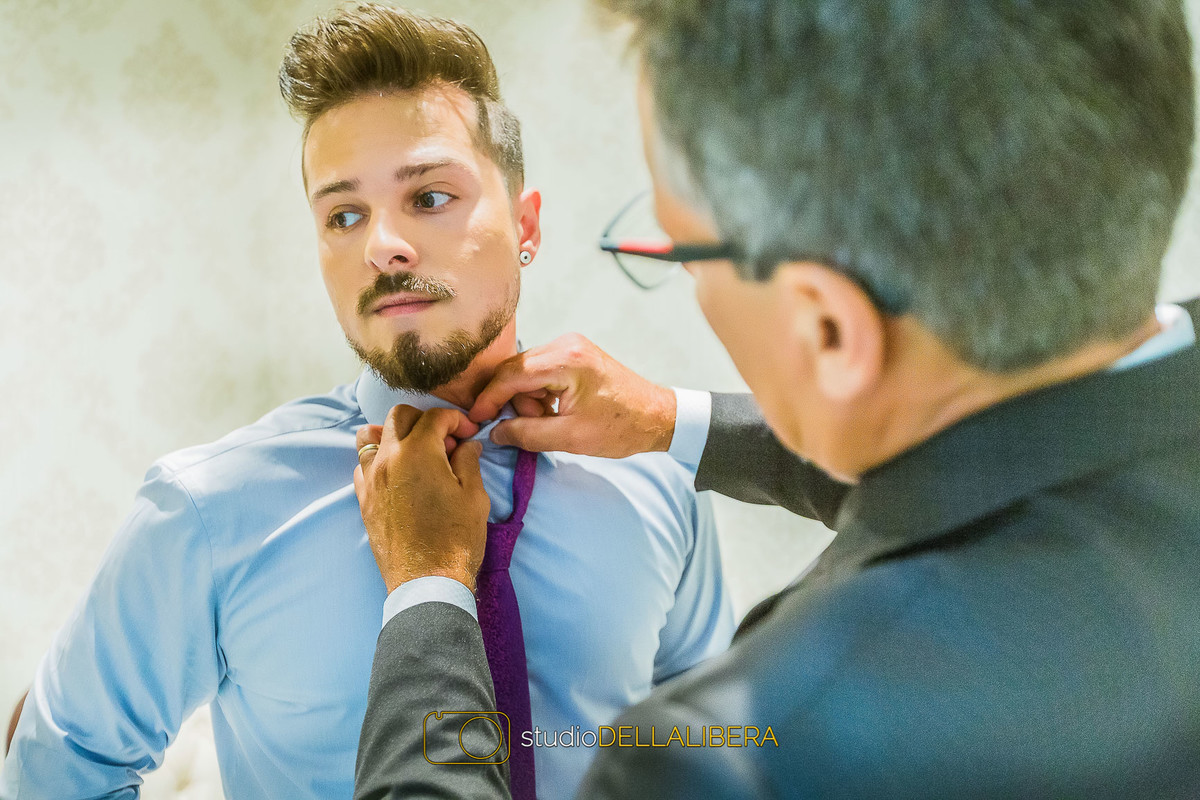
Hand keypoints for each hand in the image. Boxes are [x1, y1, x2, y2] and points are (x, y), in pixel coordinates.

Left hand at [353, 406, 489, 593]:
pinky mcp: (364, 500)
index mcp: (419, 452)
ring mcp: (371, 479)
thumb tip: (466, 445)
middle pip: (399, 416)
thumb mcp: (474, 495)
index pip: (435, 417)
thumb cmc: (456, 539)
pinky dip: (379, 461)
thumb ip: (469, 461)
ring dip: (394, 435)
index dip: (457, 420)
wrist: (427, 582)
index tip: (469, 433)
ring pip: (371, 436)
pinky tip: (399, 475)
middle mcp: (388, 458)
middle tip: (445, 440)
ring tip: (415, 451)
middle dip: (424, 420)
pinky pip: (362, 466)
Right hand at [467, 334, 677, 458]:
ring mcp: (571, 346)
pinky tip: (557, 412)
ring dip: (530, 401)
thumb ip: (527, 434)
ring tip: (553, 422)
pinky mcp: (575, 354)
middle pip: (515, 371)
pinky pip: (541, 372)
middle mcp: (566, 344)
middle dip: (515, 403)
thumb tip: (495, 433)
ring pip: (527, 373)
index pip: (510, 375)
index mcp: (566, 359)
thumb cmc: (621, 427)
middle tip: (534, 427)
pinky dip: (541, 394)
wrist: (657, 417)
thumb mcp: (571, 438)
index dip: (488, 399)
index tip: (475, 420)